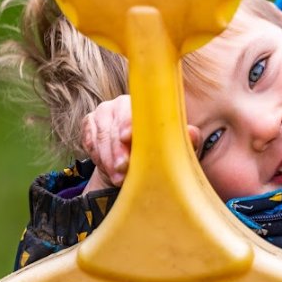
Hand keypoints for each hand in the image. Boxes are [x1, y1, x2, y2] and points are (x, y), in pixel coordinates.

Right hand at [81, 95, 202, 192]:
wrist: (135, 165)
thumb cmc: (160, 151)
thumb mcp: (176, 147)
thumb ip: (187, 139)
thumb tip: (192, 133)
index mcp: (143, 103)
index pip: (133, 108)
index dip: (128, 123)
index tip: (127, 138)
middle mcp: (120, 104)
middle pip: (113, 124)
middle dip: (116, 149)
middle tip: (122, 170)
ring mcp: (102, 114)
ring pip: (99, 135)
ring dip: (107, 158)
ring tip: (117, 178)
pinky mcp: (89, 126)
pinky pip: (88, 141)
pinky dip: (97, 157)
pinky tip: (108, 171)